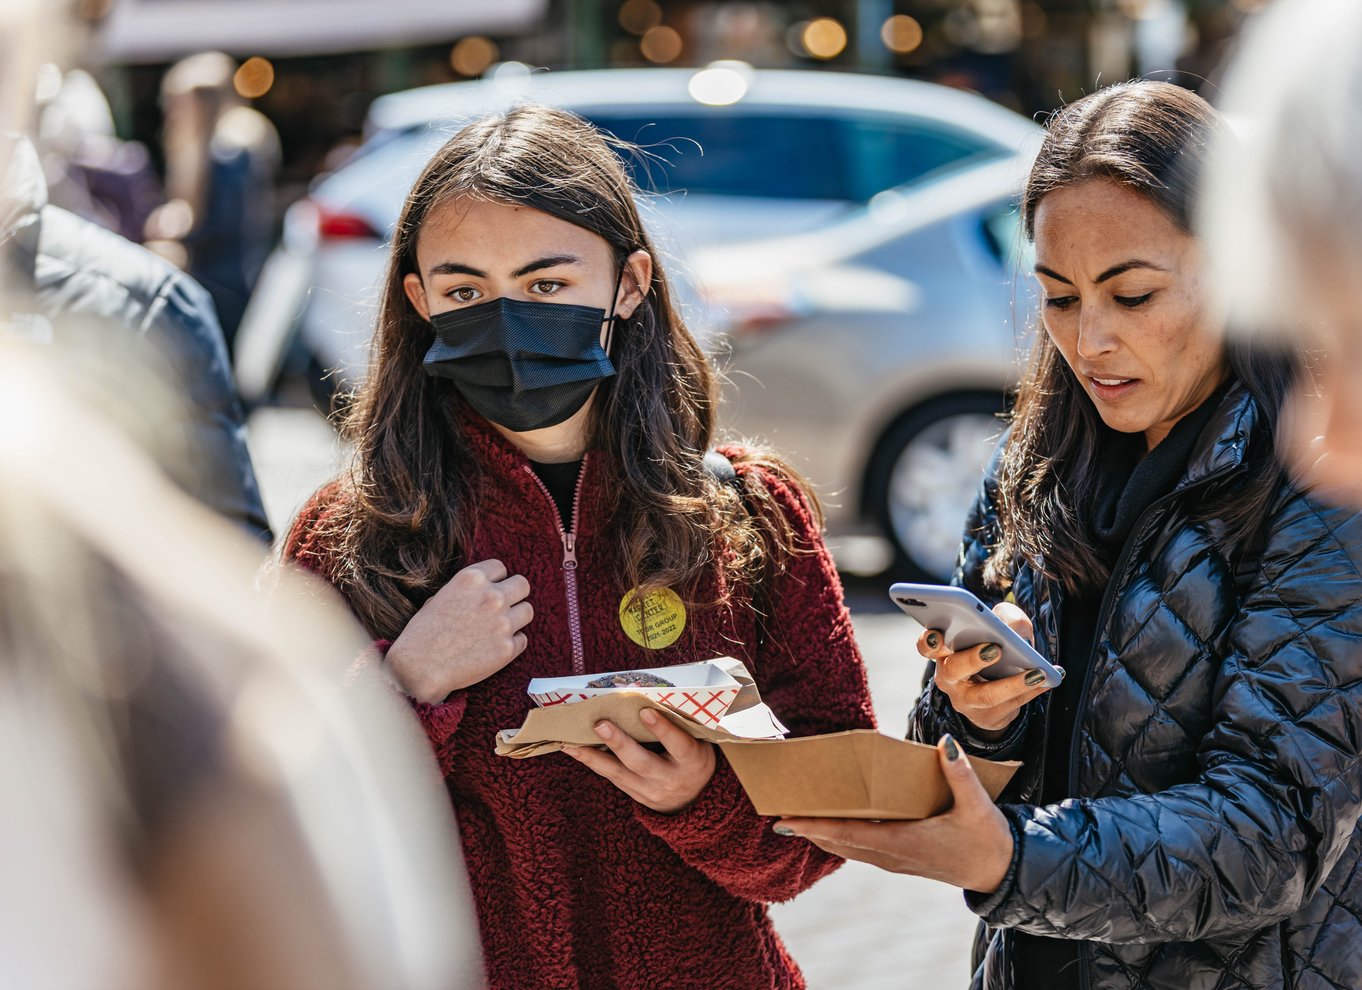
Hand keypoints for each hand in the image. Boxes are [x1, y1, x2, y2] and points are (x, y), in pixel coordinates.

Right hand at [386, 559, 531, 701]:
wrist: (420, 668)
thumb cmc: (423, 633)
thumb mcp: (440, 597)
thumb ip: (467, 590)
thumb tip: (485, 589)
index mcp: (472, 579)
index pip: (500, 568)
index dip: (494, 580)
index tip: (488, 591)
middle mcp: (492, 597)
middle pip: (522, 585)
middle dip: (514, 594)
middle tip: (502, 607)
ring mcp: (503, 623)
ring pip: (528, 611)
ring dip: (516, 618)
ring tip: (498, 628)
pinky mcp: (508, 648)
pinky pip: (522, 639)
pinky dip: (511, 643)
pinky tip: (493, 648)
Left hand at [563, 708, 716, 813]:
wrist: (695, 797)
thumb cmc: (694, 756)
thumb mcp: (697, 741)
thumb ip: (678, 724)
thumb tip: (646, 696)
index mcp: (691, 762)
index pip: (679, 745)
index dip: (663, 730)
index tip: (645, 711)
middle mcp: (670, 779)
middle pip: (642, 763)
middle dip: (619, 744)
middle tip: (600, 725)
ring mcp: (651, 791)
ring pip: (620, 774)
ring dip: (593, 756)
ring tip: (570, 742)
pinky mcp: (636, 796)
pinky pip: (612, 778)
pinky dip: (593, 762)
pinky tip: (575, 750)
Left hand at [776, 735, 1013, 893]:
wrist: (1000, 872)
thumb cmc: (987, 837)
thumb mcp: (976, 803)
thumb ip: (959, 772)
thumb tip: (946, 743)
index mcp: (905, 841)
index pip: (851, 833)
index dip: (819, 826)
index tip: (790, 819)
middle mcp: (894, 855)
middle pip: (840, 843)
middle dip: (810, 830)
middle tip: (780, 815)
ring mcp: (895, 862)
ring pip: (849, 850)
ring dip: (822, 837)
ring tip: (796, 820)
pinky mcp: (900, 861)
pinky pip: (861, 851)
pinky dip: (840, 840)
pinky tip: (830, 830)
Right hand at [919, 601, 1054, 736]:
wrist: (994, 693)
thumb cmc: (992, 651)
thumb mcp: (995, 630)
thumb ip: (1003, 618)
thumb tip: (1012, 626)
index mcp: (944, 652)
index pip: (927, 646)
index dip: (929, 641)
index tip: (938, 634)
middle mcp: (949, 679)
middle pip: (953, 670)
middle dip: (972, 659)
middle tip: (994, 649)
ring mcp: (966, 701)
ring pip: (986, 696)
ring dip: (1012, 684)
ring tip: (1036, 672)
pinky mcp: (988, 717)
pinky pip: (1011, 706)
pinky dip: (1032, 691)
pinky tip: (1049, 679)